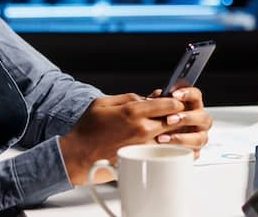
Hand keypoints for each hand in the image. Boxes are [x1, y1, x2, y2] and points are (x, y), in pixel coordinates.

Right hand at [59, 93, 186, 185]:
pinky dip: (168, 148)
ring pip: (172, 138)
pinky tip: (167, 144)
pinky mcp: (142, 160)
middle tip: (177, 114)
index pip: (168, 104)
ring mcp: (144, 146)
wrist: (79, 155)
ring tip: (171, 129)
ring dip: (175, 133)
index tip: (175, 101)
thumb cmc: (87, 129)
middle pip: (174, 120)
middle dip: (178, 116)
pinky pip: (164, 153)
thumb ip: (126, 97)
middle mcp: (141, 129)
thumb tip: (143, 98)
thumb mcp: (102, 102)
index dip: (175, 101)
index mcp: (132, 111)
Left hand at [150, 87, 212, 159]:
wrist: (150, 136)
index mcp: (192, 105)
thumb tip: (157, 95)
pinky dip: (179, 150)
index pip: (195, 95)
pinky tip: (166, 147)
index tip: (174, 95)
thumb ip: (158, 100)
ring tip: (162, 137)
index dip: (188, 93)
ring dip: (182, 137)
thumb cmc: (156, 116)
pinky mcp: (194, 151)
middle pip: (202, 117)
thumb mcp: (154, 105)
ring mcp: (198, 136)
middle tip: (169, 119)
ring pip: (199, 138)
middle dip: (187, 118)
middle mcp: (198, 120)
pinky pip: (192, 152)